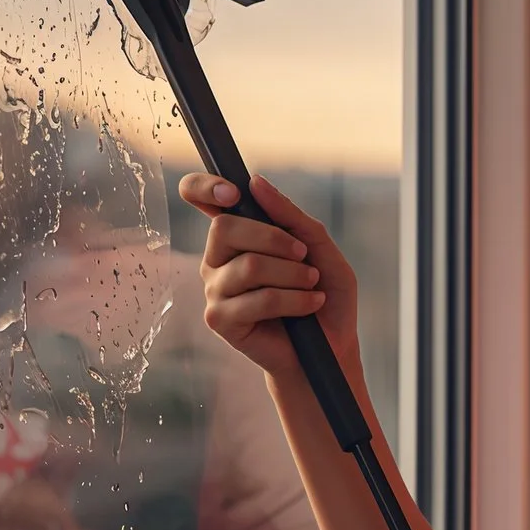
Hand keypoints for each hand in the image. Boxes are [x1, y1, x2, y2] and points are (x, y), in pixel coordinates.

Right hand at [177, 172, 358, 376]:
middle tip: (303, 256)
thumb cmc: (323, 292)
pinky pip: (258, 300)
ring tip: (313, 285)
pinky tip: (309, 305)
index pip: (198, 196)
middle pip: (225, 227)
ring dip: (293, 275)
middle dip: (274, 238)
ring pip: (248, 266)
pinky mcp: (219, 319)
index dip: (205, 186)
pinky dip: (293, 301)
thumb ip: (290, 216)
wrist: (331, 345)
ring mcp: (214, 289)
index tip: (234, 193)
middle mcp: (217, 258)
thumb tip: (256, 183)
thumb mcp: (318, 246)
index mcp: (235, 234)